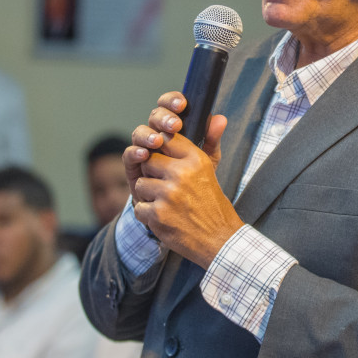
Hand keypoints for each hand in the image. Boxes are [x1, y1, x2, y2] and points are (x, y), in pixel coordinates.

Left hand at [124, 92, 241, 268]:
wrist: (219, 240)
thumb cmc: (213, 203)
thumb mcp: (212, 170)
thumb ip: (211, 142)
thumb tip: (218, 117)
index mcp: (195, 160)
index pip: (166, 139)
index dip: (161, 150)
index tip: (165, 160)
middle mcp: (181, 174)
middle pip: (148, 161)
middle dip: (152, 174)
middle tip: (165, 186)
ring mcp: (168, 194)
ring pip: (140, 184)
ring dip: (148, 196)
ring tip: (166, 203)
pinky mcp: (158, 214)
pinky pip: (138, 207)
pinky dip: (148, 215)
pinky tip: (164, 217)